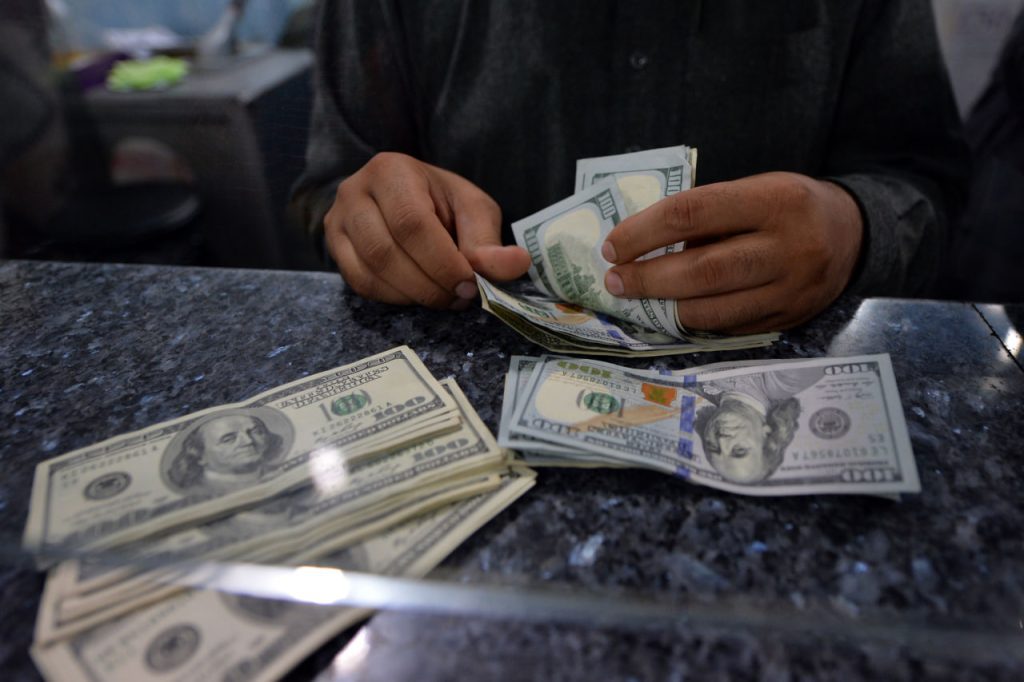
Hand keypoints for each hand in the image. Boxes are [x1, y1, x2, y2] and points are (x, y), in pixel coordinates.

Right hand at [325, 152, 530, 308]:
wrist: (405, 199)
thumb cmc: (442, 202)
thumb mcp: (473, 210)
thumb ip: (489, 240)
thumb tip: (516, 264)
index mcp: (391, 171)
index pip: (411, 223)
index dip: (442, 262)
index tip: (470, 285)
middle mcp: (354, 191)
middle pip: (386, 251)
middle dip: (429, 284)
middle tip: (460, 297)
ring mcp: (337, 221)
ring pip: (370, 272)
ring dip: (413, 295)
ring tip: (444, 297)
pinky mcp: (334, 248)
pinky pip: (360, 284)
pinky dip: (394, 298)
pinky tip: (418, 293)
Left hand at [601, 172, 862, 333]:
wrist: (853, 235)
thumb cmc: (788, 205)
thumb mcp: (755, 190)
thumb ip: (707, 215)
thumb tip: (640, 243)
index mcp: (774, 200)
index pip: (692, 213)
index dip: (644, 231)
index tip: (612, 245)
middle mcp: (788, 247)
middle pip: (703, 270)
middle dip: (648, 278)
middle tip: (614, 280)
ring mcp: (791, 290)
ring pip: (714, 309)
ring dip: (665, 307)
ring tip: (636, 299)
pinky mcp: (789, 320)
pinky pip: (730, 327)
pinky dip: (694, 321)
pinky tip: (672, 311)